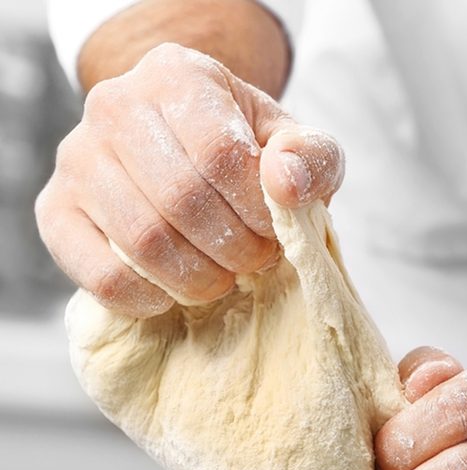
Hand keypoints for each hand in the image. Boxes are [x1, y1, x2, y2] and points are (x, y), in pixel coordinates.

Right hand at [36, 42, 343, 315]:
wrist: (185, 154)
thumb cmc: (247, 153)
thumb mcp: (294, 146)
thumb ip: (311, 158)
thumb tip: (285, 182)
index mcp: (178, 76)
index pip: (219, 154)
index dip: (256, 211)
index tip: (275, 232)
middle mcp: (114, 106)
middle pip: (181, 200)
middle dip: (235, 249)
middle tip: (255, 260)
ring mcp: (77, 159)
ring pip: (144, 242)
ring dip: (200, 278)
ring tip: (224, 274)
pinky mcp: (56, 212)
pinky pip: (102, 276)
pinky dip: (151, 298)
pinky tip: (177, 291)